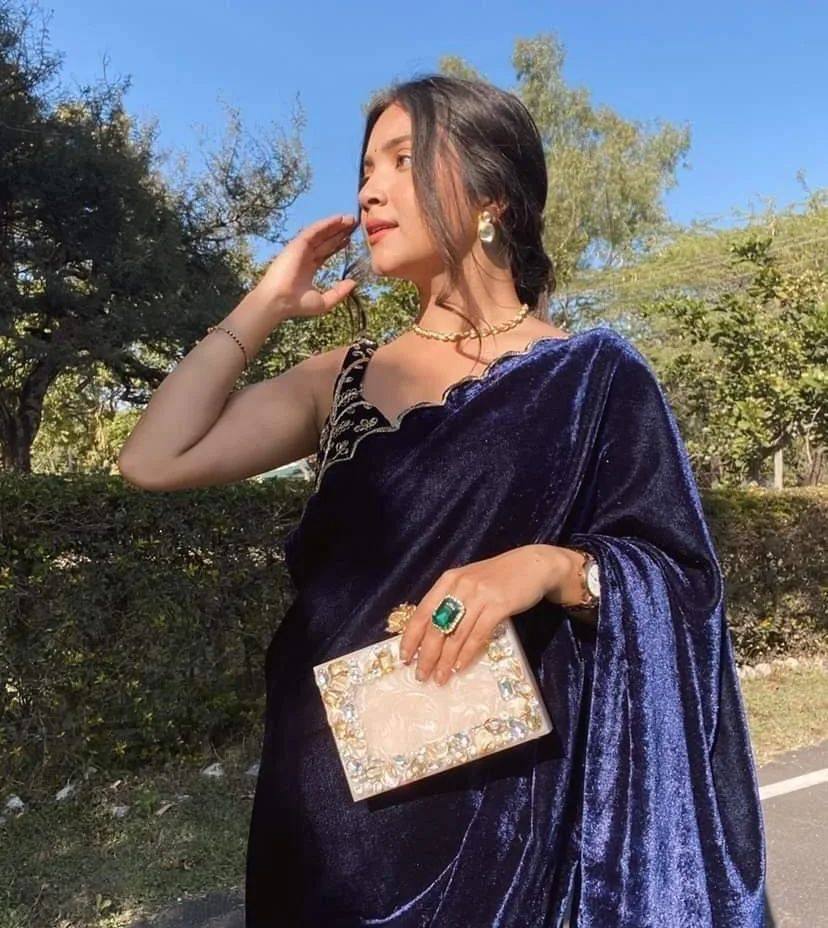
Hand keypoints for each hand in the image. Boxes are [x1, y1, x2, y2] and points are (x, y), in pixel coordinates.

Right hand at [253, 212, 358, 318]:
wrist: (279, 302)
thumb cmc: (298, 304)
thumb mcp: (324, 301)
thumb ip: (339, 292)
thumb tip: (354, 282)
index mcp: (309, 268)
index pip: (326, 252)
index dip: (338, 244)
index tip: (350, 238)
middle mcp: (304, 256)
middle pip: (324, 240)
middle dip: (339, 232)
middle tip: (353, 223)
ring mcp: (300, 250)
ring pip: (320, 233)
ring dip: (334, 225)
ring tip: (350, 218)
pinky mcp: (296, 245)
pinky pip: (313, 231)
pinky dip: (325, 224)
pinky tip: (338, 219)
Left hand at [399, 545, 562, 684]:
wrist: (532, 565)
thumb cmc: (499, 578)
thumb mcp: (469, 582)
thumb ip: (451, 600)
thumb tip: (432, 635)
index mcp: (448, 580)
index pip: (422, 612)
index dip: (410, 637)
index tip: (404, 657)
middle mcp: (460, 586)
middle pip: (436, 626)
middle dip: (426, 655)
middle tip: (420, 675)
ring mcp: (479, 595)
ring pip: (456, 634)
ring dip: (445, 661)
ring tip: (440, 678)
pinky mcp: (498, 605)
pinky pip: (477, 634)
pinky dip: (467, 653)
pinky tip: (460, 667)